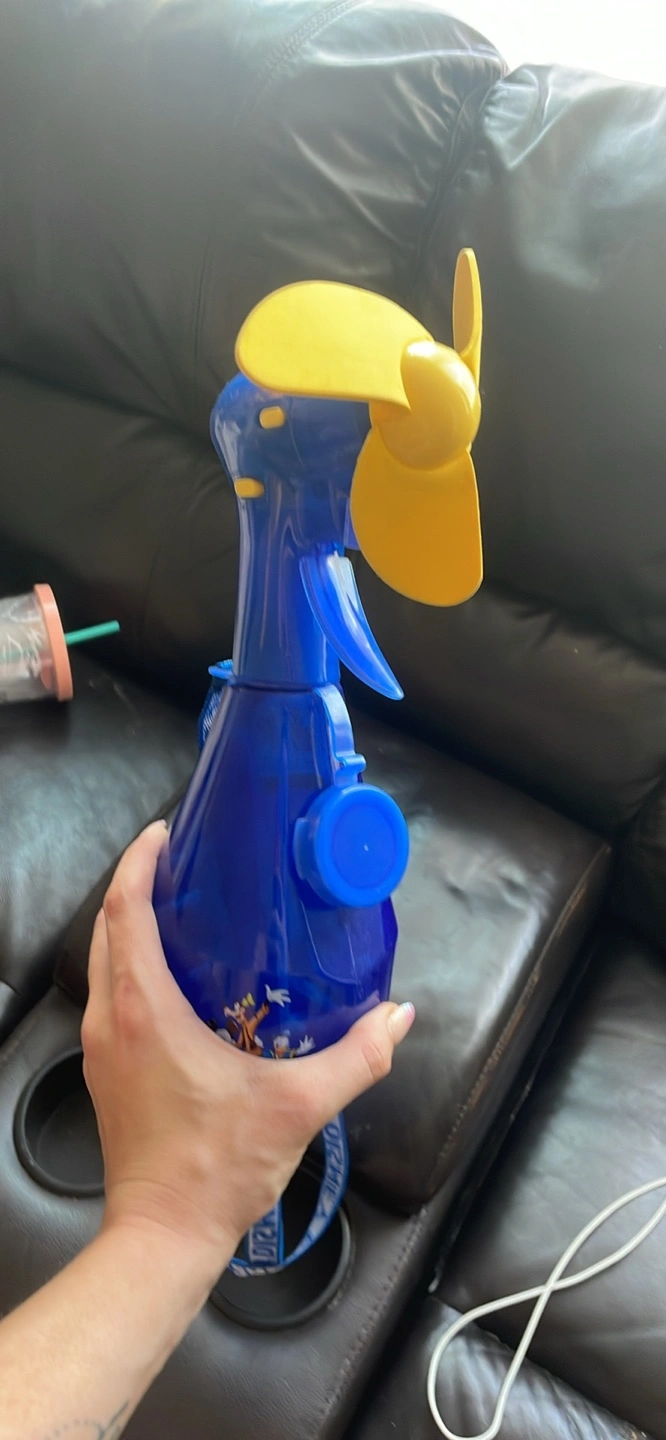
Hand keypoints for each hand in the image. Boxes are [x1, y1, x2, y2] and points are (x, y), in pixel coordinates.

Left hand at [81, 823, 414, 1282]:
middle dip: (138, 884)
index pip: (126, 909)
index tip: (167, 832)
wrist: (163, 1235)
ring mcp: (100, 1046)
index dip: (140, 861)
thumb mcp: (297, 1107)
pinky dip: (133, 964)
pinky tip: (179, 975)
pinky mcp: (106, 1069)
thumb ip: (356, 1058)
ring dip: (132, 925)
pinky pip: (110, 994)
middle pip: (108, 926)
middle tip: (186, 862)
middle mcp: (109, 1017)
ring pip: (104, 960)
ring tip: (185, 908)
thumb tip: (398, 1018)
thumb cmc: (217, 1167)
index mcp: (143, 1008)